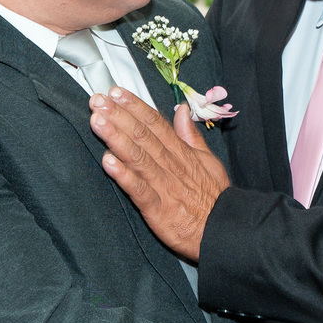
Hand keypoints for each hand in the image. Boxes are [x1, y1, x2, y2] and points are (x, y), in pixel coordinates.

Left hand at [89, 88, 229, 260]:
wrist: (224, 231)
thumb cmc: (214, 197)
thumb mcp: (208, 160)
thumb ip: (191, 135)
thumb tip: (182, 110)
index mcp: (181, 153)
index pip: (156, 123)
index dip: (135, 106)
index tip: (117, 92)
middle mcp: (171, 165)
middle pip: (143, 135)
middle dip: (119, 116)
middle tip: (99, 100)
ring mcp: (164, 186)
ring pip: (138, 157)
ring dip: (116, 138)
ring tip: (98, 121)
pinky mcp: (158, 210)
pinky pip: (139, 189)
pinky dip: (124, 175)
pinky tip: (108, 162)